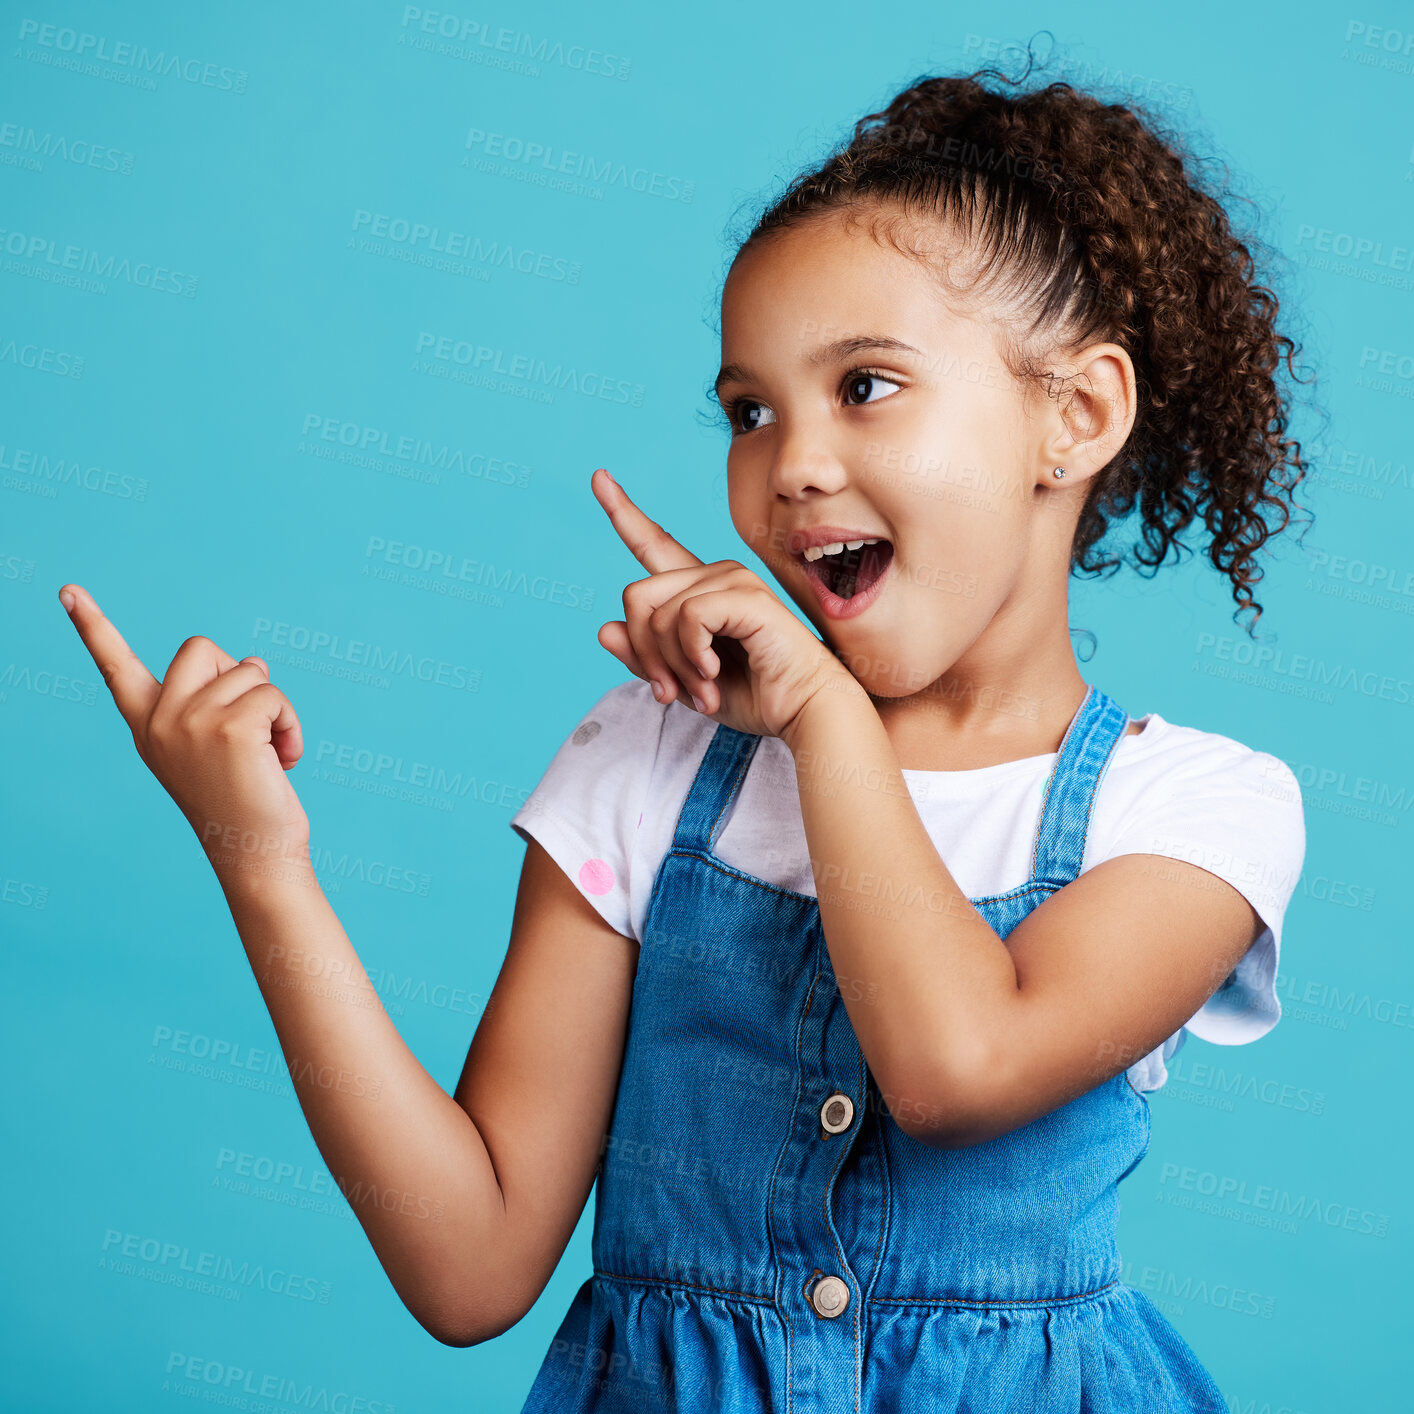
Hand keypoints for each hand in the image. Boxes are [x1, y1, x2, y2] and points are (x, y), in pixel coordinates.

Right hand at [58, 583, 310, 880]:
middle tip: (248, 726)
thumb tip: (252, 662)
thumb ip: (211, 702)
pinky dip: (292, 725)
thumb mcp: (212, 746)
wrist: (255, 855)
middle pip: (202, 648)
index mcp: (147, 725)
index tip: (67, 590)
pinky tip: (285, 760)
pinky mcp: (229, 729)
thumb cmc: (243, 801)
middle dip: (238, 675)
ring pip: (250, 671)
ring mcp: (190, 723)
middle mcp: (159, 721)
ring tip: (269, 754)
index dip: (93, 626)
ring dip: (275, 708)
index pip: (115, 666)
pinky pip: (274, 695)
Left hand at [591, 468, 858, 741]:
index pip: (654, 544)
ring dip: (671, 663)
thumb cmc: (755, 695)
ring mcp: (732, 579)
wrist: (801, 710)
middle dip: (644, 652)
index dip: (624, 513)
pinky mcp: (746, 595)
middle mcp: (714, 575)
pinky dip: (691, 654)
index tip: (598, 477)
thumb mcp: (682, 681)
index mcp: (698, 590)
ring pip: (659, 612)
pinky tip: (712, 673)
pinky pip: (688, 617)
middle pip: (637, 595)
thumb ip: (646, 657)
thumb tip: (604, 629)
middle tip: (668, 692)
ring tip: (701, 691)